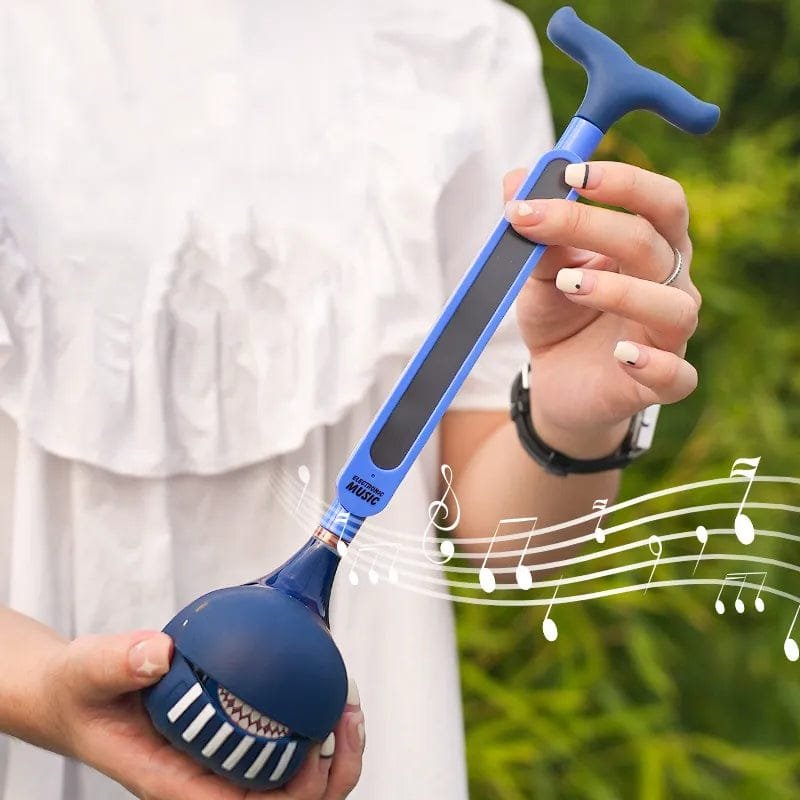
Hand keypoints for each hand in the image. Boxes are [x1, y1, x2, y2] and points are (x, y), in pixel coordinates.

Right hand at [43, 630, 364, 798]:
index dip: (286, 794)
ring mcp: (221, 766)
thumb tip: (160, 652)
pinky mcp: (230, 743)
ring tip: (348, 707)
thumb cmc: (83, 695)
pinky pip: (282, 750)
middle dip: (328, 777)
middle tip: (344, 719)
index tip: (310, 747)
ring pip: (293, 786)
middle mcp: (205, 780)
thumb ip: (117, 661)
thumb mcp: (88, 671)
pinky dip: (313, 730)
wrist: (78, 694)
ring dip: (333, 757)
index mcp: (174, 781)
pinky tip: (324, 691)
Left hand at [503, 161, 700, 456]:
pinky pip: (678, 375)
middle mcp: (670, 285)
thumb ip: (536, 230)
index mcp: (650, 247)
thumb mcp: (539, 272)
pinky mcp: (663, 383)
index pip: (659, 201)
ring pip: (672, 306)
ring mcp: (669, 336)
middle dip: (595, 225)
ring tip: (567, 284)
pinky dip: (654, 364)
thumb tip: (515, 179)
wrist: (555, 383)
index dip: (622, 182)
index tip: (569, 174)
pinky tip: (621, 355)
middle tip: (537, 220)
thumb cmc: (559, 318)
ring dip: (620, 291)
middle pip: (654, 243)